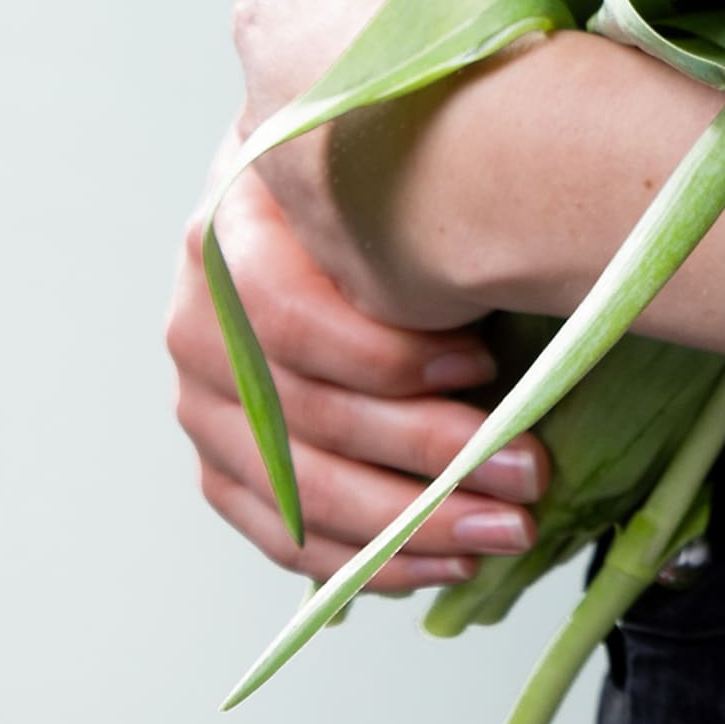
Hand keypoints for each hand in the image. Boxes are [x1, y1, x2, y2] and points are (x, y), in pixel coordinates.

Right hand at [165, 130, 550, 592]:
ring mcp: (201, 406)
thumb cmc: (360, 180)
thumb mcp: (369, 159)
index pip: (290, 317)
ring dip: (411, 526)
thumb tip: (509, 259)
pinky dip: (367, 561)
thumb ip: (404, 205)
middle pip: (307, 417)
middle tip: (529, 473)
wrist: (294, 199)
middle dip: (430, 455)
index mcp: (224, 239)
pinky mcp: (221, 465)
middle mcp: (195, 329)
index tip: (482, 365)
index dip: (385, 354)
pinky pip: (288, 536)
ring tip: (506, 530)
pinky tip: (443, 564)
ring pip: (301, 492)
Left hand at [232, 0, 496, 328]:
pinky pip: (411, 229)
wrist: (511, 153)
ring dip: (426, 139)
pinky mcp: (365, 276)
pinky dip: (451, 208)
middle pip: (336, 79)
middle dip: (400, 68)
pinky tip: (509, 180)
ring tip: (511, 120)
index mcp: (271, 17)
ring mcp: (311, 207)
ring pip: (372, 157)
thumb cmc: (468, 2)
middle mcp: (266, 117)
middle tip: (487, 55)